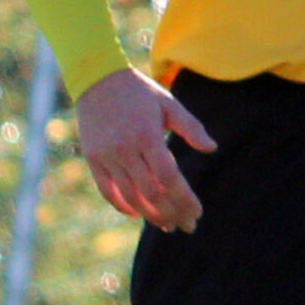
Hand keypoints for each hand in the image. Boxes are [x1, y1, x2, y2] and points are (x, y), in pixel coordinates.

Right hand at [77, 66, 213, 232]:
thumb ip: (191, 127)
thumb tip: (212, 149)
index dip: (184, 199)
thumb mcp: (169, 103)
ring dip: (150, 215)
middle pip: (151, 193)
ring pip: (130, 197)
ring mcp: (106, 156)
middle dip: (172, 213)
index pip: (169, 177)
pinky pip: (107, 191)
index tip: (197, 212)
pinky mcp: (93, 159)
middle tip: (187, 226)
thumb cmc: (140, 92)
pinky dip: (123, 207)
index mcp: (147, 135)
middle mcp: (125, 148)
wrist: (97, 79)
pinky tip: (139, 214)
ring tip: (167, 225)